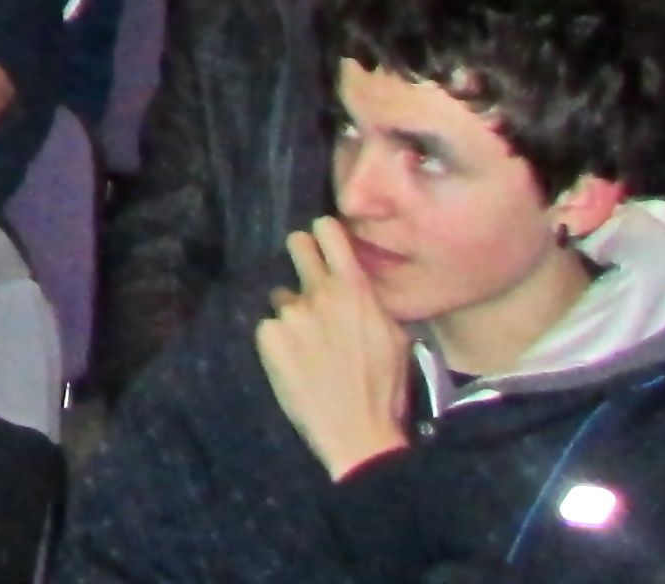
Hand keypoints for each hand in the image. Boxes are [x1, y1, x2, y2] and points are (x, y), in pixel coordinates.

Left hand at [254, 218, 414, 478]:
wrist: (358, 433)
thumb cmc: (386, 388)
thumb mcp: (396, 336)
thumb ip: (370, 301)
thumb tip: (356, 283)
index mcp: (354, 290)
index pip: (328, 231)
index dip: (324, 234)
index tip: (323, 243)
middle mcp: (319, 294)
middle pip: (296, 245)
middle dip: (301, 256)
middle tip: (307, 279)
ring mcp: (290, 315)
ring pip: (282, 298)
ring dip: (293, 314)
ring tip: (309, 347)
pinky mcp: (268, 338)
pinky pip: (269, 328)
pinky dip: (278, 341)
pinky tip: (295, 364)